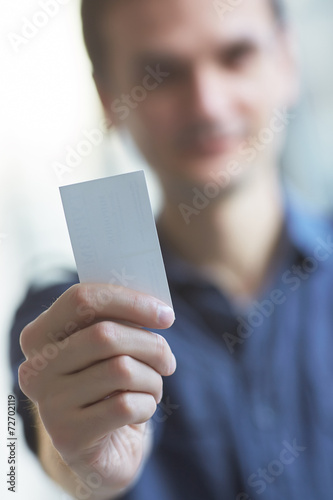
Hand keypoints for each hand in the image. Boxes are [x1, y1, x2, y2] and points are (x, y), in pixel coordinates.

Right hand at [19, 283, 175, 498]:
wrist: (100, 446)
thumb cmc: (108, 385)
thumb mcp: (108, 348)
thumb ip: (120, 321)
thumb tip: (158, 310)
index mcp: (39, 334)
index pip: (81, 299)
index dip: (130, 302)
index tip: (166, 315)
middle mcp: (36, 367)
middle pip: (106, 335)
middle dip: (151, 345)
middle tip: (168, 360)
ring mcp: (48, 403)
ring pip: (121, 370)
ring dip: (152, 379)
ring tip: (152, 388)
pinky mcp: (68, 436)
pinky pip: (126, 406)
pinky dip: (147, 405)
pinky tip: (142, 410)